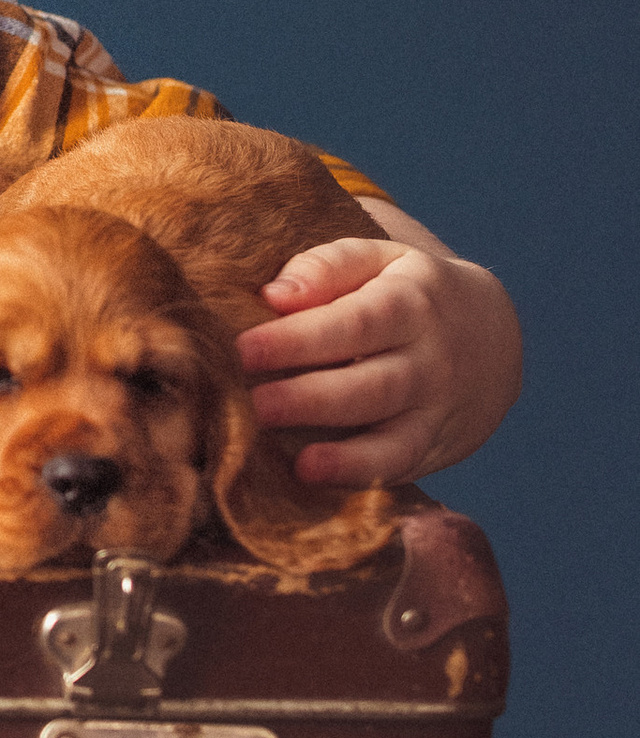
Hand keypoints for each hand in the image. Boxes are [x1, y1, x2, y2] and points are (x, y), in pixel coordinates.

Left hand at [232, 226, 521, 494]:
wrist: (494, 336)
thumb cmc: (410, 292)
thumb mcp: (381, 260)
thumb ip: (328, 266)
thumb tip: (275, 294)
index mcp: (412, 304)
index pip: (355, 323)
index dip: (300, 339)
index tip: (244, 349)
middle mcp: (431, 361)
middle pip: (373, 385)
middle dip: (312, 399)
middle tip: (255, 405)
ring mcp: (437, 410)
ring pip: (394, 437)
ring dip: (342, 454)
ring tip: (294, 459)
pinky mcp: (435, 447)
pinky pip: (401, 467)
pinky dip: (360, 477)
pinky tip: (314, 477)